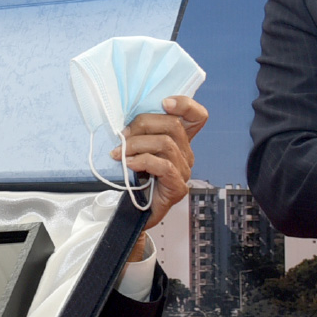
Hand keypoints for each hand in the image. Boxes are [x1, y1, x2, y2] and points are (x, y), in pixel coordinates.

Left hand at [113, 96, 208, 240]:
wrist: (133, 214)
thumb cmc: (134, 179)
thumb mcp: (136, 149)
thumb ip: (138, 133)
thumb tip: (126, 122)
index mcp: (179, 141)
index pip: (197, 116)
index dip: (185, 105)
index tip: (164, 103)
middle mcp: (186, 154)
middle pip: (173, 125)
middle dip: (143, 125)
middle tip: (122, 136)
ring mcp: (184, 171)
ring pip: (166, 143)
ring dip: (137, 145)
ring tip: (119, 153)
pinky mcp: (178, 188)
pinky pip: (164, 166)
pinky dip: (143, 161)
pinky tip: (128, 164)